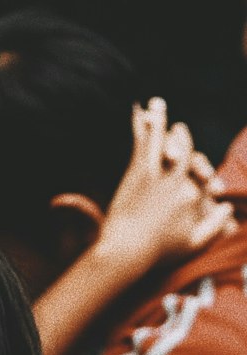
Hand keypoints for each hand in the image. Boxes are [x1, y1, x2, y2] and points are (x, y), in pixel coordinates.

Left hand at [96, 98, 233, 279]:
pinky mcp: (136, 172)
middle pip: (183, 149)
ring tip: (157, 103)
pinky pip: (141, 143)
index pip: (198, 171)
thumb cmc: (159, 251)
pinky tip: (137, 110)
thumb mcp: (194, 242)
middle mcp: (177, 180)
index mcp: (191, 195)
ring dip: (159, 120)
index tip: (197, 167)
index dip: (197, 161)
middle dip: (179, 136)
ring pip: (161, 140)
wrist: (127, 251)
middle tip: (178, 127)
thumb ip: (215, 224)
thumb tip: (227, 208)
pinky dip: (140, 125)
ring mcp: (156, 174)